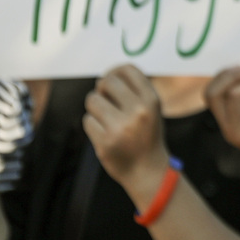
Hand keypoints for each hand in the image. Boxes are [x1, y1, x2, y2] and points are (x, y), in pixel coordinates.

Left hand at [82, 65, 169, 194]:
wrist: (147, 169)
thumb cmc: (146, 134)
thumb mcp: (151, 108)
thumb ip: (135, 91)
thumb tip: (106, 76)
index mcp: (152, 100)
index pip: (127, 70)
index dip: (115, 71)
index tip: (111, 79)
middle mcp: (138, 111)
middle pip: (107, 82)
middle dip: (102, 89)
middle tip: (105, 99)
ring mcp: (121, 127)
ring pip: (93, 100)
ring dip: (95, 107)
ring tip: (105, 117)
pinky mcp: (105, 142)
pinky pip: (88, 120)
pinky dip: (93, 125)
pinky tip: (104, 133)